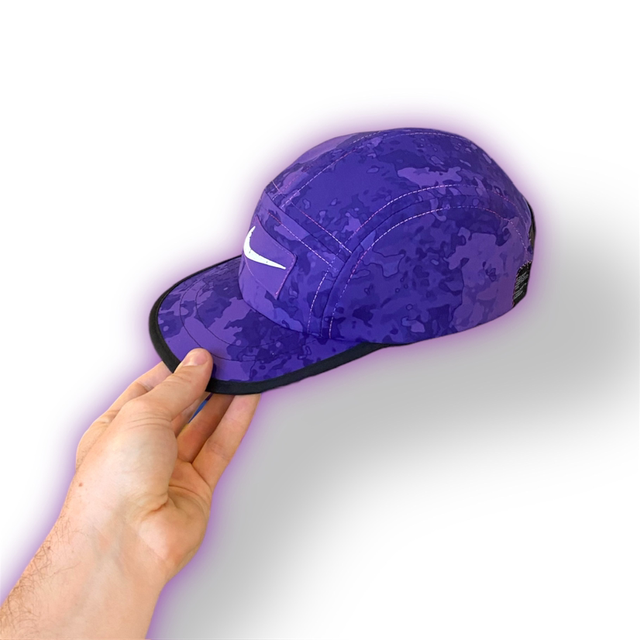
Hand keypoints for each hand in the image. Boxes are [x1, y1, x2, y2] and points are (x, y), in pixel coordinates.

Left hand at [66, 348, 259, 583]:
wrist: (125, 543)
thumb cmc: (112, 481)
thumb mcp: (141, 414)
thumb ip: (177, 387)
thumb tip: (197, 361)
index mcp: (115, 429)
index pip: (148, 390)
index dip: (174, 370)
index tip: (198, 351)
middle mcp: (142, 450)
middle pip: (179, 407)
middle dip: (202, 383)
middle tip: (225, 359)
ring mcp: (170, 470)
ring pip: (203, 426)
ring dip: (224, 399)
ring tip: (243, 372)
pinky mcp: (197, 488)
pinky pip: (220, 447)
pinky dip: (235, 422)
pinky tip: (248, 399)